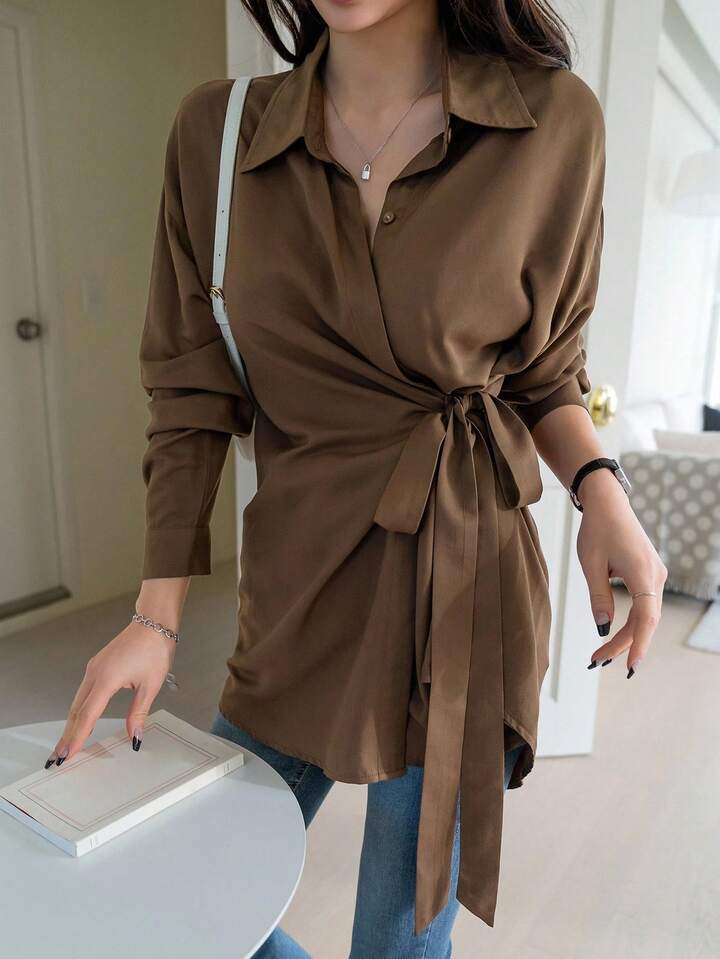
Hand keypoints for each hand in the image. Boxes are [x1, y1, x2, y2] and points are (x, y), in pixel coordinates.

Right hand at [43, 620, 175, 767]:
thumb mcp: (151, 685)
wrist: (154, 623)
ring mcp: (94, 669)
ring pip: (77, 702)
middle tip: (58, 757)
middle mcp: (95, 674)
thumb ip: (138, 713)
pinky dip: (79, 710)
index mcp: (107, 679)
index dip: (77, 737)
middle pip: (76, 711)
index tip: (67, 755)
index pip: (87, 715)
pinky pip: (83, 693)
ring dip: (71, 724)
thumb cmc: (154, 649)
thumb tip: (134, 736)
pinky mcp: (97, 666)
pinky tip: (80, 720)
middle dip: (66, 736)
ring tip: (65, 744)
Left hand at [576, 469, 667, 676]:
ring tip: (602, 653)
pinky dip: (631, 620)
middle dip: (622, 644)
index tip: (630, 665)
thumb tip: (602, 628)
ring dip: (626, 635)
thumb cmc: (597, 529)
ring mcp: (655, 575)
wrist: (608, 503)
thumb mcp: (591, 565)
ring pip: (645, 614)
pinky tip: (615, 634)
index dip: (638, 644)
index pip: (645, 619)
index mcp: (643, 574)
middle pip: (644, 621)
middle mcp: (655, 576)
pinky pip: (644, 604)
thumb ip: (598, 597)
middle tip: (597, 661)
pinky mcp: (649, 573)